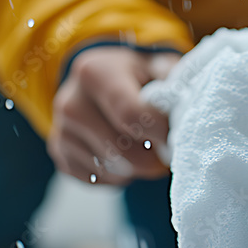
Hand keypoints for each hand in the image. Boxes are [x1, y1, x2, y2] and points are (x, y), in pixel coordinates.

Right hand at [48, 45, 177, 184]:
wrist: (103, 77)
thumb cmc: (138, 75)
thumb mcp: (158, 67)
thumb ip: (174, 85)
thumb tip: (189, 112)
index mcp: (95, 72)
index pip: (132, 115)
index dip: (160, 133)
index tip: (175, 135)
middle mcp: (70, 101)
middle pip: (120, 151)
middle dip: (151, 160)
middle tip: (165, 152)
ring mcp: (61, 129)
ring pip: (108, 170)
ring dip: (135, 169)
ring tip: (144, 149)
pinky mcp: (59, 151)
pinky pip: (94, 180)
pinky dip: (115, 177)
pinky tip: (123, 157)